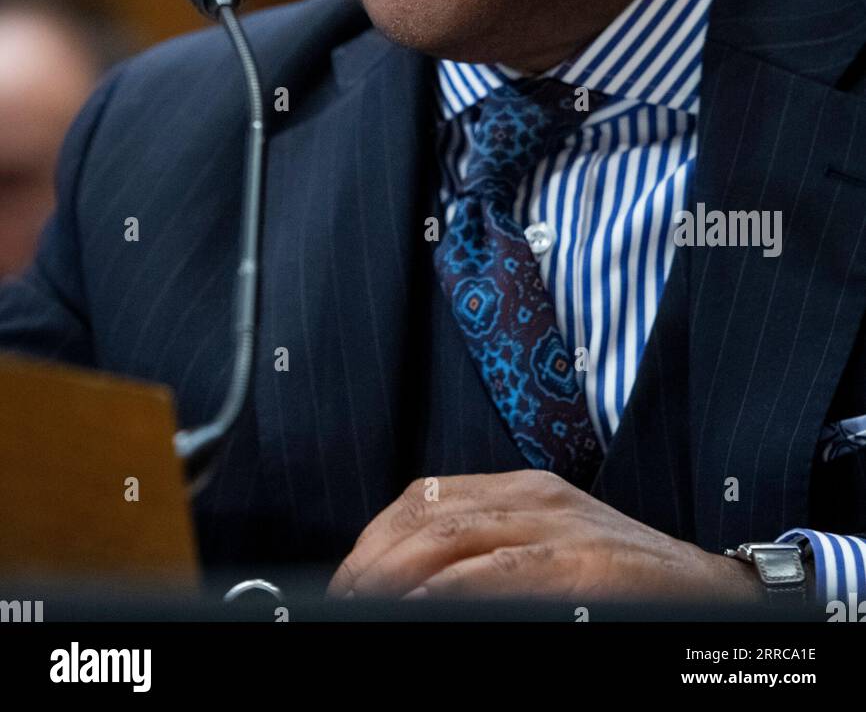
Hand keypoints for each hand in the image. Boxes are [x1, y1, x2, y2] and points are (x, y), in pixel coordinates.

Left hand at [327, 470, 765, 602]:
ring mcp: (560, 524)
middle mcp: (534, 495)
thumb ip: (490, 558)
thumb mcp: (551, 552)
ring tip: (366, 610)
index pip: (422, 500)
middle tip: (343, 605)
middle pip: (425, 517)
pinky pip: (503, 572)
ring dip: (396, 579)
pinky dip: (452, 591)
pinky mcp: (585, 563)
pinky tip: (425, 610)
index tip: (344, 584)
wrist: (715, 589)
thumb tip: (416, 588)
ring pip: (452, 537)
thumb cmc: (627, 581)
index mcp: (520, 489)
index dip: (372, 542)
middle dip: (371, 566)